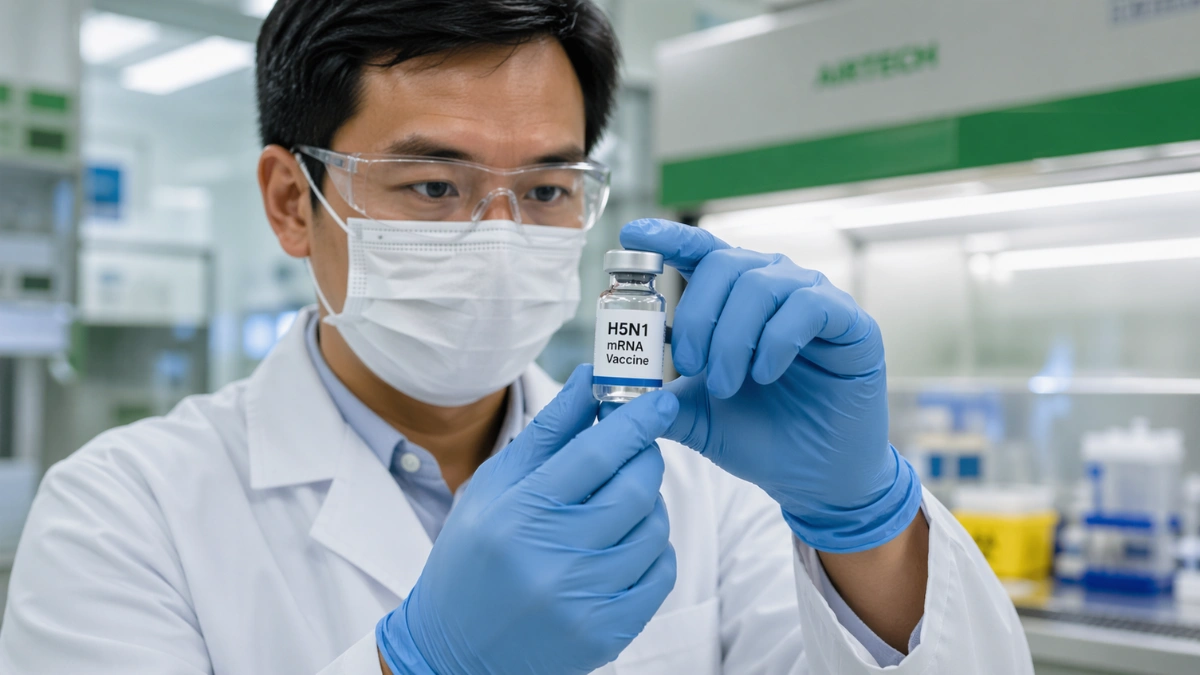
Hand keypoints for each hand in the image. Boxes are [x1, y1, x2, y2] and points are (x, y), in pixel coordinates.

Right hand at [376, 365, 678, 674]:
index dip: (637, 421)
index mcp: (519, 512)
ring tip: (619, 505)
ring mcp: (584, 599)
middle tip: (634, 453)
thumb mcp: (493, 486)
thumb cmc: (472, 557)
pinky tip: (624, 546)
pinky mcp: (607, 632)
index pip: (597, 453)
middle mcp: (553, 557)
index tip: (661, 400)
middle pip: (634, 488)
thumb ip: (547, 432)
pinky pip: (660, 573)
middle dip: (645, 459)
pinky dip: (654, 550)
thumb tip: (590, 379)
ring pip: (654, 529)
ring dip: (649, 505)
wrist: (455, 650)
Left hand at [621, 219, 920, 553]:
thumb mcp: (696, 416)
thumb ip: (658, 396)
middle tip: (691, 366)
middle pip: (725, 264)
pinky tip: (766, 374)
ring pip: (762, 283)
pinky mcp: (850, 322)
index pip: (700, 252)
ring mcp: (814, 298)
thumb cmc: (758, 436)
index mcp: (733, 298)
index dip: (668, 237)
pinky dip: (776, 340)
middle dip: (697, 315)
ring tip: (726, 385)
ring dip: (733, 337)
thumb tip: (610, 387)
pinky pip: (808, 306)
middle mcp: (774, 286)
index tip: (633, 235)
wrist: (813, 479)